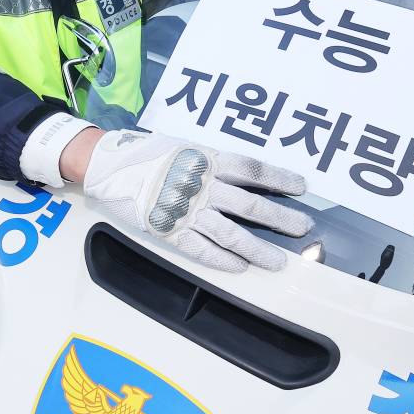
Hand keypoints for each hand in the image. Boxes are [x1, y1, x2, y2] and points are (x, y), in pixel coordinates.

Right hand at [82, 130, 312, 272]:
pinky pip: (202, 249)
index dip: (280, 179)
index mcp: (209, 159)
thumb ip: (215, 161)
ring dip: (258, 249)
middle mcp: (203, 184)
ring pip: (232, 233)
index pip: (254, 169)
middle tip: (304, 228)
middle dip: (282, 218)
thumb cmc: (149, 152)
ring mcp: (188, 210)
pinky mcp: (171, 230)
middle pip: (251, 205)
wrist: (109, 165)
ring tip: (277, 261)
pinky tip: (240, 267)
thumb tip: (247, 173)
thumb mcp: (187, 147)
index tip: (302, 188)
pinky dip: (223, 260)